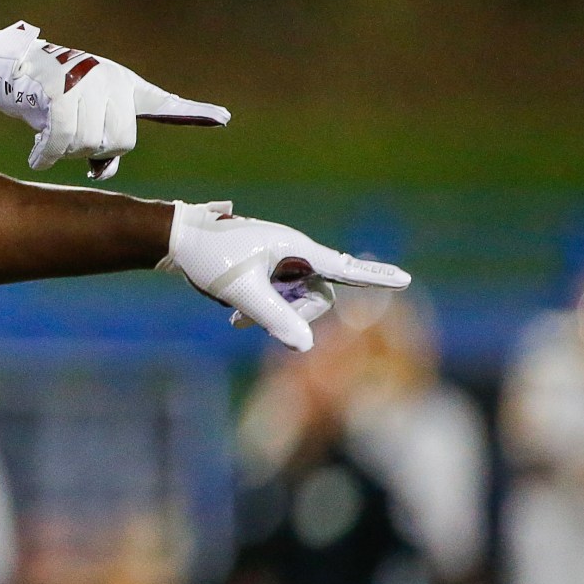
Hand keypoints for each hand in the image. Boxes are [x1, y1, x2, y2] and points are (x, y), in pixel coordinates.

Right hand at [0, 22, 229, 179]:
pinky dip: (47, 155)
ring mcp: (87, 83)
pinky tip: (37, 157)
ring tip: (48, 140)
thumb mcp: (80, 116)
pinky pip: (63, 139)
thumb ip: (101, 142)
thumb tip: (104, 172)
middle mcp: (111, 80)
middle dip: (92, 151)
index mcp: (123, 86)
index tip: (223, 119)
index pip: (162, 103)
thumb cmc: (46, 97)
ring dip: (64, 152)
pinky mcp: (61, 91)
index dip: (192, 113)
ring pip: (89, 143)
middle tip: (69, 143)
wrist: (6, 68)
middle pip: (119, 142)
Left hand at [160, 201, 410, 350]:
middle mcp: (293, 252)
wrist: (177, 239)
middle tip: (253, 323)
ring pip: (297, 298)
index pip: (343, 267)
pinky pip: (280, 295)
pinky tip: (236, 319)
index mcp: (295, 249)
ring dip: (276, 314)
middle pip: (318, 294)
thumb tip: (305, 345)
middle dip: (295, 314)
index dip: (374, 277)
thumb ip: (273, 317)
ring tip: (238, 320)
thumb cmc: (209, 259)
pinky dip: (266, 309)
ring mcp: (280, 260)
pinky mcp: (266, 267)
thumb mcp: (241, 291)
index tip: (405, 279)